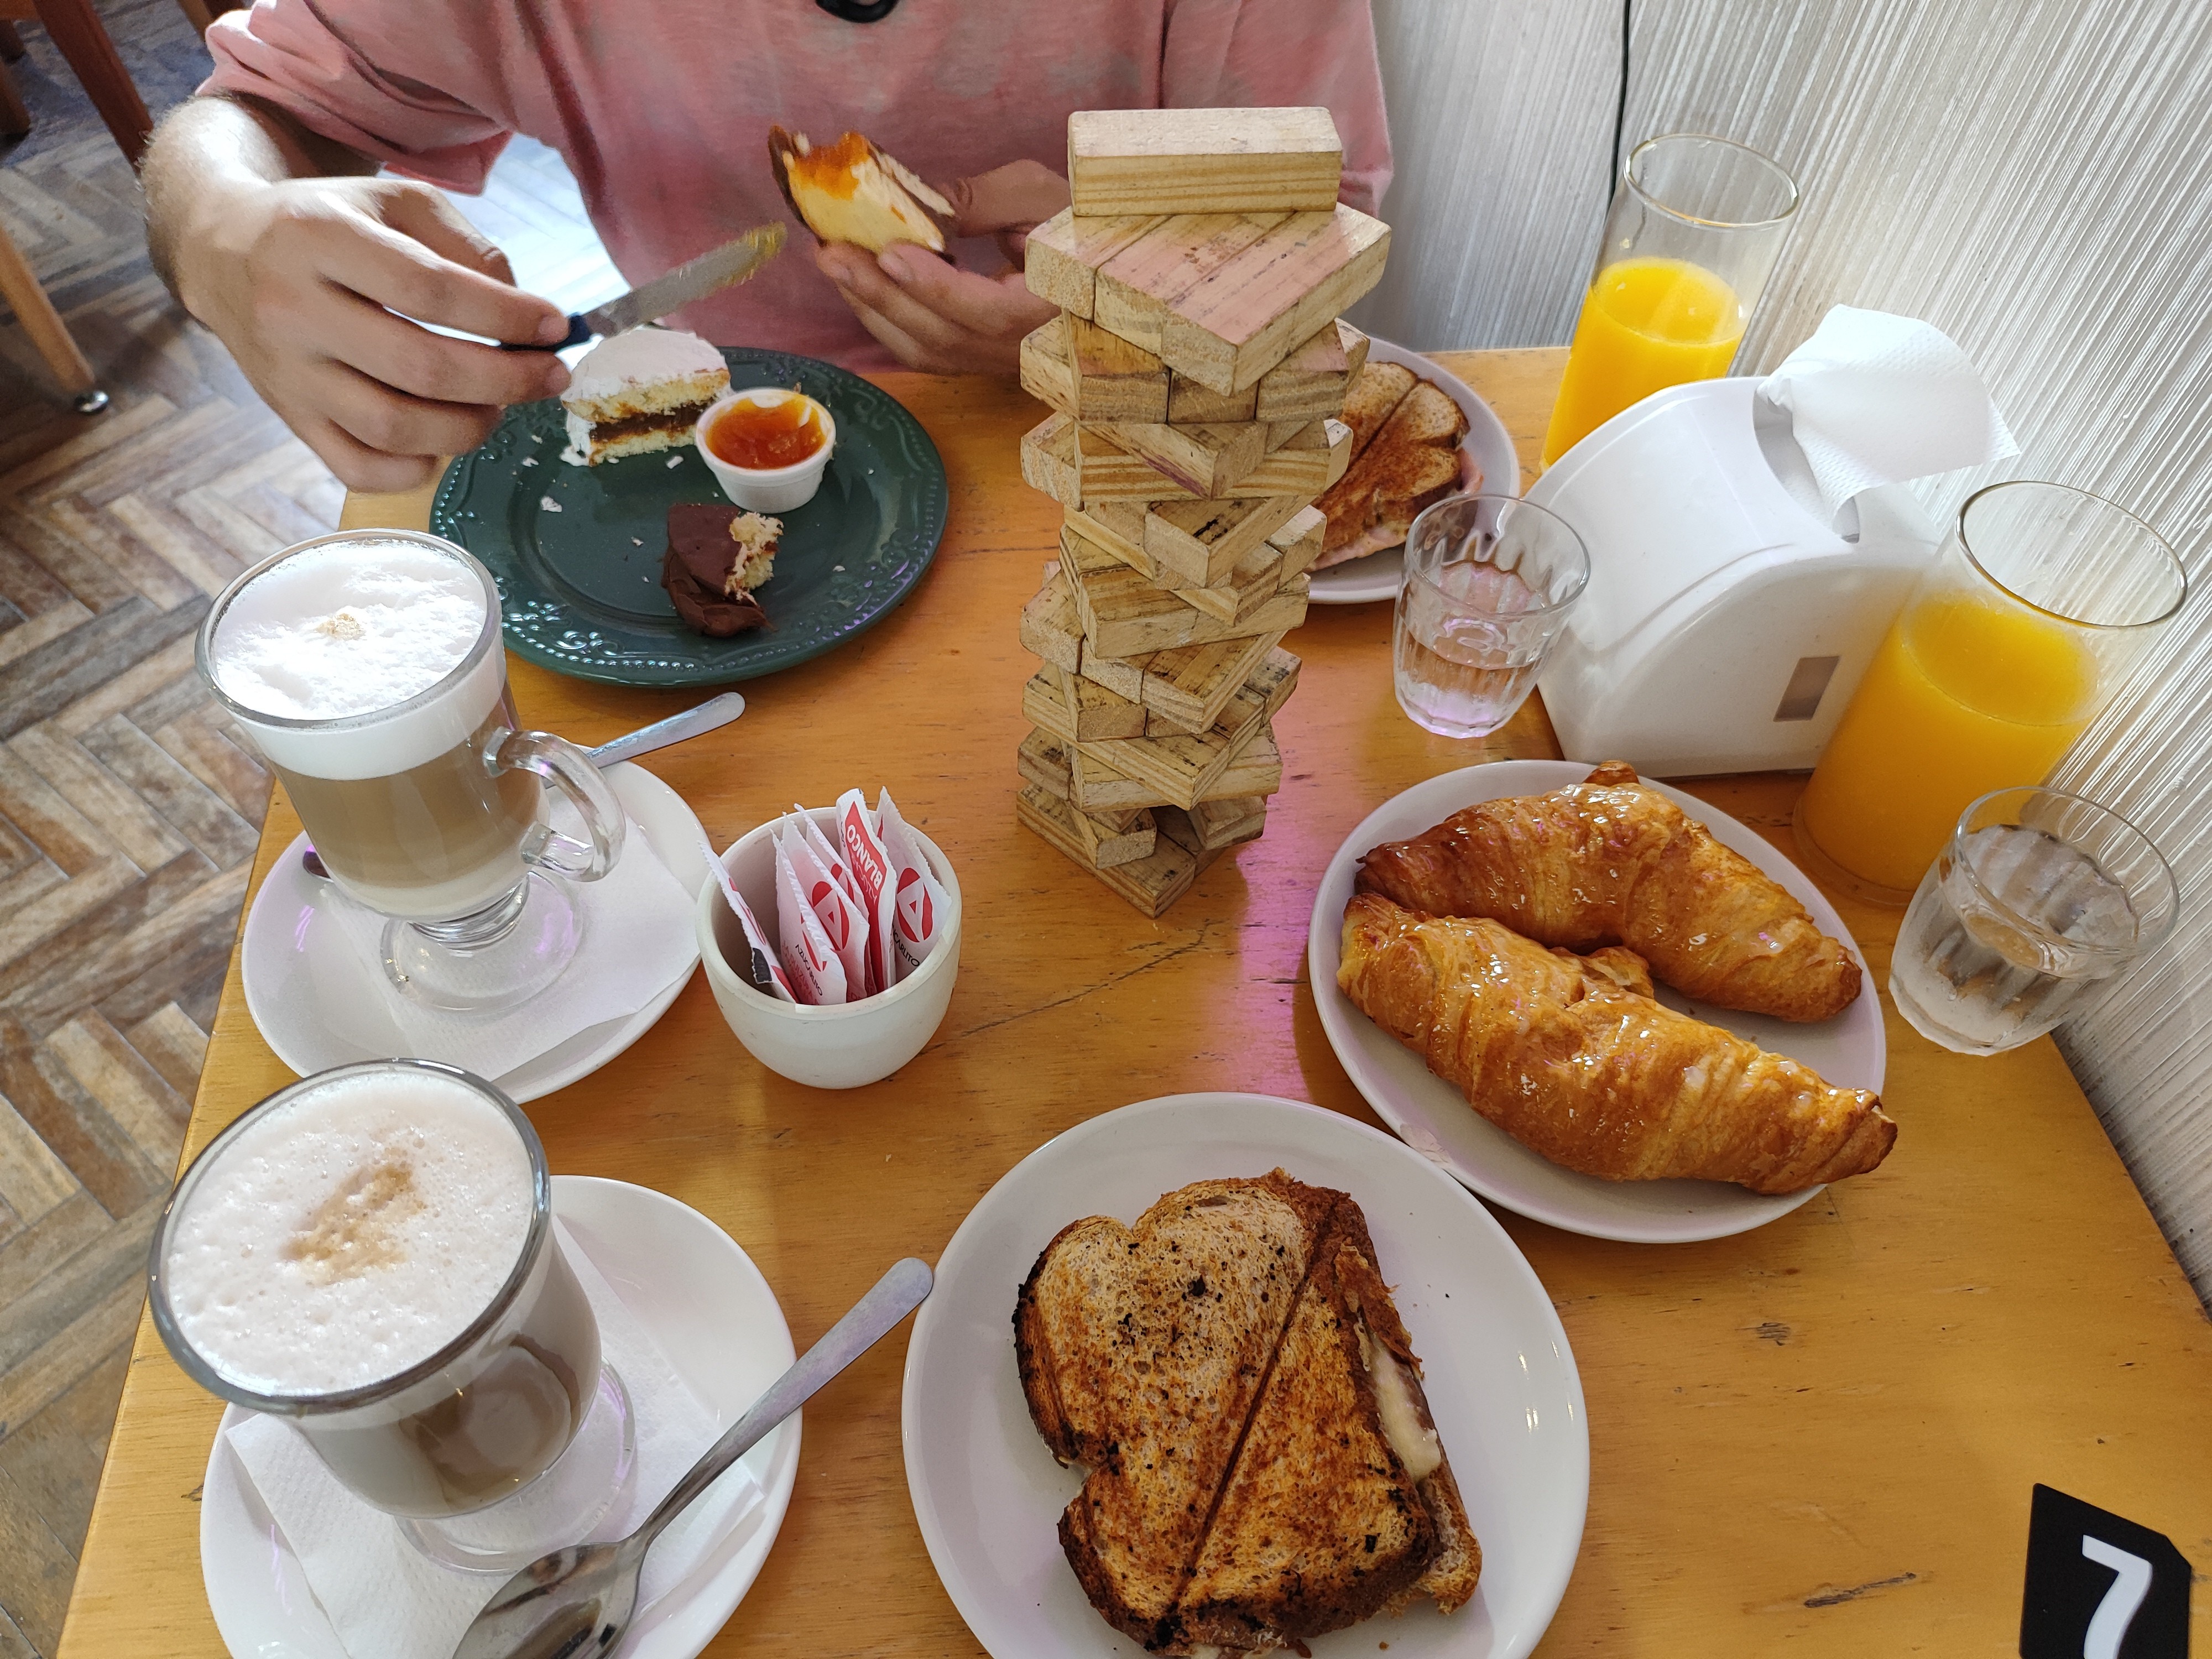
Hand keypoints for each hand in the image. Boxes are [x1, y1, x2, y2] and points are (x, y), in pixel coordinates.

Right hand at [175, 175, 571, 490]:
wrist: (226, 252)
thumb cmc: (330, 223)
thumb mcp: (395, 201)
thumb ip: (467, 245)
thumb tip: (525, 311)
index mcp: (319, 237)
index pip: (432, 290)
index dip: (507, 316)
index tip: (557, 327)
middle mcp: (293, 308)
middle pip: (421, 367)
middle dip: (506, 380)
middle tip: (549, 377)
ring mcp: (287, 373)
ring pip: (393, 427)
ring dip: (469, 427)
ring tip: (499, 405)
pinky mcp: (287, 418)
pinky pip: (358, 468)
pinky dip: (417, 467)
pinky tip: (443, 438)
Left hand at [816, 159, 1068, 374]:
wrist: (1102, 271)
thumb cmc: (1077, 221)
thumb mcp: (1039, 196)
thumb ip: (980, 201)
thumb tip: (911, 206)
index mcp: (1054, 309)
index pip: (990, 312)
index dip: (936, 287)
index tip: (890, 252)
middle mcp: (1026, 349)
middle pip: (945, 337)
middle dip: (882, 294)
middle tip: (831, 253)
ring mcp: (1001, 362)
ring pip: (928, 351)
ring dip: (873, 309)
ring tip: (833, 264)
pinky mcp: (980, 361)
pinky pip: (926, 352)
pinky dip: (886, 321)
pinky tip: (857, 286)